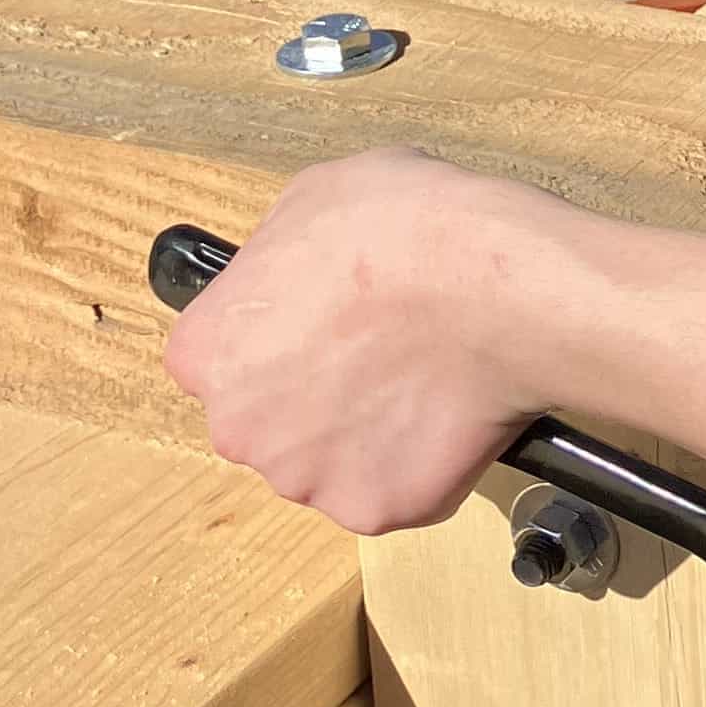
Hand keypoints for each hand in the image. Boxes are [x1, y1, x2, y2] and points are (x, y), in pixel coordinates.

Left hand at [159, 149, 587, 534]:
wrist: (497, 286)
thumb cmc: (406, 227)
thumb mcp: (317, 195)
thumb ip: (279, 255)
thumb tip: (296, 276)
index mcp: (208, 352)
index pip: (219, 360)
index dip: (272, 339)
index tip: (319, 322)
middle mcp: (237, 429)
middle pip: (268, 422)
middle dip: (314, 394)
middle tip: (377, 351)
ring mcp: (305, 480)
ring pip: (329, 463)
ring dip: (366, 433)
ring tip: (423, 378)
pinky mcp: (373, 511)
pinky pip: (392, 489)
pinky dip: (418, 461)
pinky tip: (450, 412)